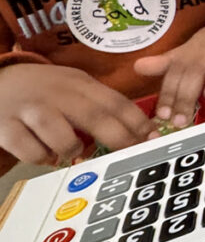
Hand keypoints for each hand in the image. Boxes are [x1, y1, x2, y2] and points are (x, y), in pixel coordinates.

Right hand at [0, 64, 154, 164]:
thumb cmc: (43, 89)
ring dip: (73, 150)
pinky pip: (32, 151)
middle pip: (95, 117)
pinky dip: (43, 158)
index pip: (114, 101)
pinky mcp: (6, 127)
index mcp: (78, 83)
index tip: (153, 137)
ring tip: (71, 152)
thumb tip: (134, 133)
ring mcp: (31, 110)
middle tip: (130, 153)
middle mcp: (57, 94)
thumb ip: (99, 106)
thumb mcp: (73, 86)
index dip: (137, 120)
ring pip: (62, 137)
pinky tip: (45, 154)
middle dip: (118, 138)